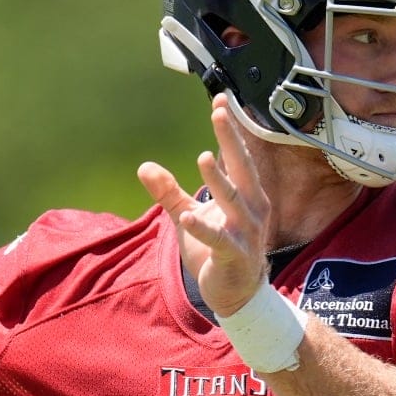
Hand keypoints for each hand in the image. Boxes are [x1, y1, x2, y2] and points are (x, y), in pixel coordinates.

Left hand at [138, 93, 271, 316]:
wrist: (237, 295)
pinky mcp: (235, 256)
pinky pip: (219, 240)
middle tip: (221, 113)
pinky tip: (188, 216)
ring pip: (233, 202)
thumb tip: (144, 167)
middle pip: (241, 168)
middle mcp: (251, 209)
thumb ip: (169, 193)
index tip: (221, 101)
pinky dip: (204, 228)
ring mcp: (246, 233)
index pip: (237, 156)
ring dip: (219, 180)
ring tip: (204, 157)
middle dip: (231, 140)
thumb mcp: (188, 216)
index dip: (230, 129)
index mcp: (244, 195)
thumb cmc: (217, 251)